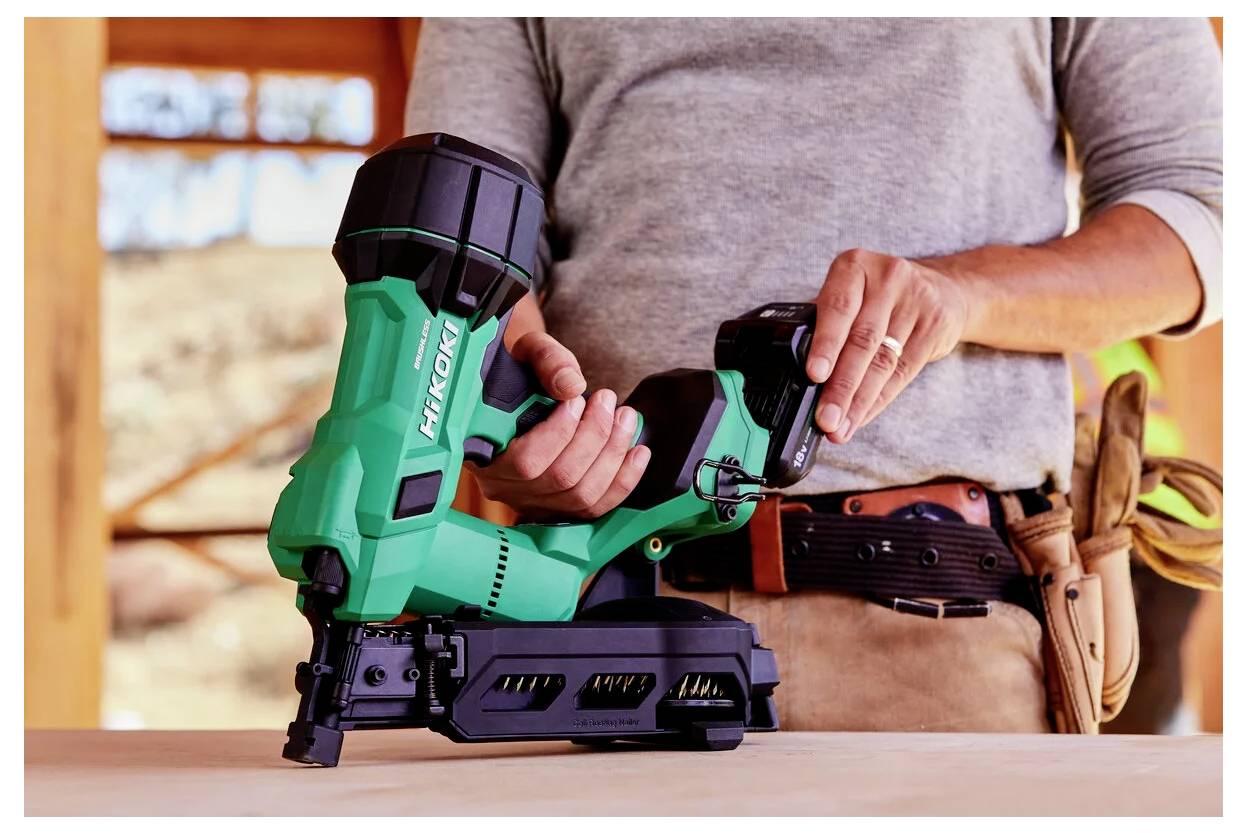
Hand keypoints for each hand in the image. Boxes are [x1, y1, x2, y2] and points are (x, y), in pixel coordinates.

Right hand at [469, 331, 651, 518]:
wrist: (523, 391)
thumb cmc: (522, 373)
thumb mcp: (528, 351)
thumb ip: (546, 359)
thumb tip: (571, 385)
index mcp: (485, 450)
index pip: (525, 461)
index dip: (559, 433)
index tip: (577, 400)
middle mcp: (504, 485)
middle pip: (560, 478)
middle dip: (594, 436)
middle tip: (608, 400)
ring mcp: (531, 502)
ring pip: (581, 494)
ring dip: (612, 454)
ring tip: (625, 418)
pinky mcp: (558, 509)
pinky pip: (595, 508)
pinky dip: (623, 480)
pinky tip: (638, 452)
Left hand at [806, 248, 971, 442]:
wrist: (945, 289)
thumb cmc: (880, 296)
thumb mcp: (852, 292)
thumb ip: (825, 321)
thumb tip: (796, 373)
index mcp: (855, 267)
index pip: (838, 307)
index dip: (826, 344)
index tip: (814, 375)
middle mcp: (888, 278)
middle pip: (862, 341)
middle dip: (841, 385)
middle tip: (825, 418)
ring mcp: (917, 301)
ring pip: (883, 362)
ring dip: (858, 402)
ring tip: (839, 427)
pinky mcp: (936, 326)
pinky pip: (903, 372)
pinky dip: (878, 400)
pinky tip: (861, 417)